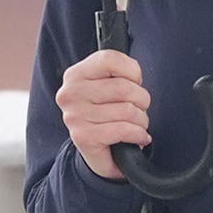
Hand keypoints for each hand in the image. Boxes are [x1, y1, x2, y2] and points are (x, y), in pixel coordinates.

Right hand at [56, 48, 152, 181]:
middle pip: (124, 87)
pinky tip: (139, 136)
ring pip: (127, 110)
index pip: (110, 59)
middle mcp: (70, 93)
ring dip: (141, 120)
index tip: (135, 82)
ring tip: (138, 124)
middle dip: (142, 100)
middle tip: (139, 109)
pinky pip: (123, 130)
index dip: (132, 71)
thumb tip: (136, 76)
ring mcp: (74, 116)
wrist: (98, 152)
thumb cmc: (107, 114)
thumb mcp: (108, 86)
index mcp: (76, 74)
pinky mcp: (83, 137)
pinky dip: (138, 134)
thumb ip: (118, 73)